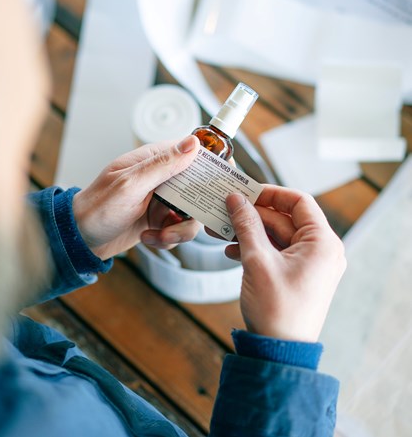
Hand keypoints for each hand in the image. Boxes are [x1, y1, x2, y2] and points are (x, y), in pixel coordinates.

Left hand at [72, 136, 200, 259]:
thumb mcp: (130, 184)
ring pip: (191, 213)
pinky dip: (168, 238)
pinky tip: (149, 238)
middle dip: (194, 211)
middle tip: (179, 221)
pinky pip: (179, 229)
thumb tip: (192, 143)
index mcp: (153, 159)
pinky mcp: (160, 220)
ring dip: (179, 230)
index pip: (192, 153)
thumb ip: (162, 165)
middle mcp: (161, 178)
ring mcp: (161, 200)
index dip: (210, 166)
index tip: (221, 182)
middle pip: (198, 188)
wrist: (79, 240)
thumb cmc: (96, 208)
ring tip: (159, 235)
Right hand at [225, 186, 345, 341]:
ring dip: (250, 232)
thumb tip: (236, 199)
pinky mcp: (298, 275)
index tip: (246, 192)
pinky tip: (232, 251)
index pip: (299, 202)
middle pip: (285, 219)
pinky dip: (255, 248)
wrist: (279, 353)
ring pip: (277, 235)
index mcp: (322, 243)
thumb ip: (246, 225)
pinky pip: (276, 252)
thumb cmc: (277, 310)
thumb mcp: (257, 261)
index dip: (271, 193)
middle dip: (253, 215)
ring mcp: (310, 264)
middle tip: (226, 210)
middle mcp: (321, 250)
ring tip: (222, 231)